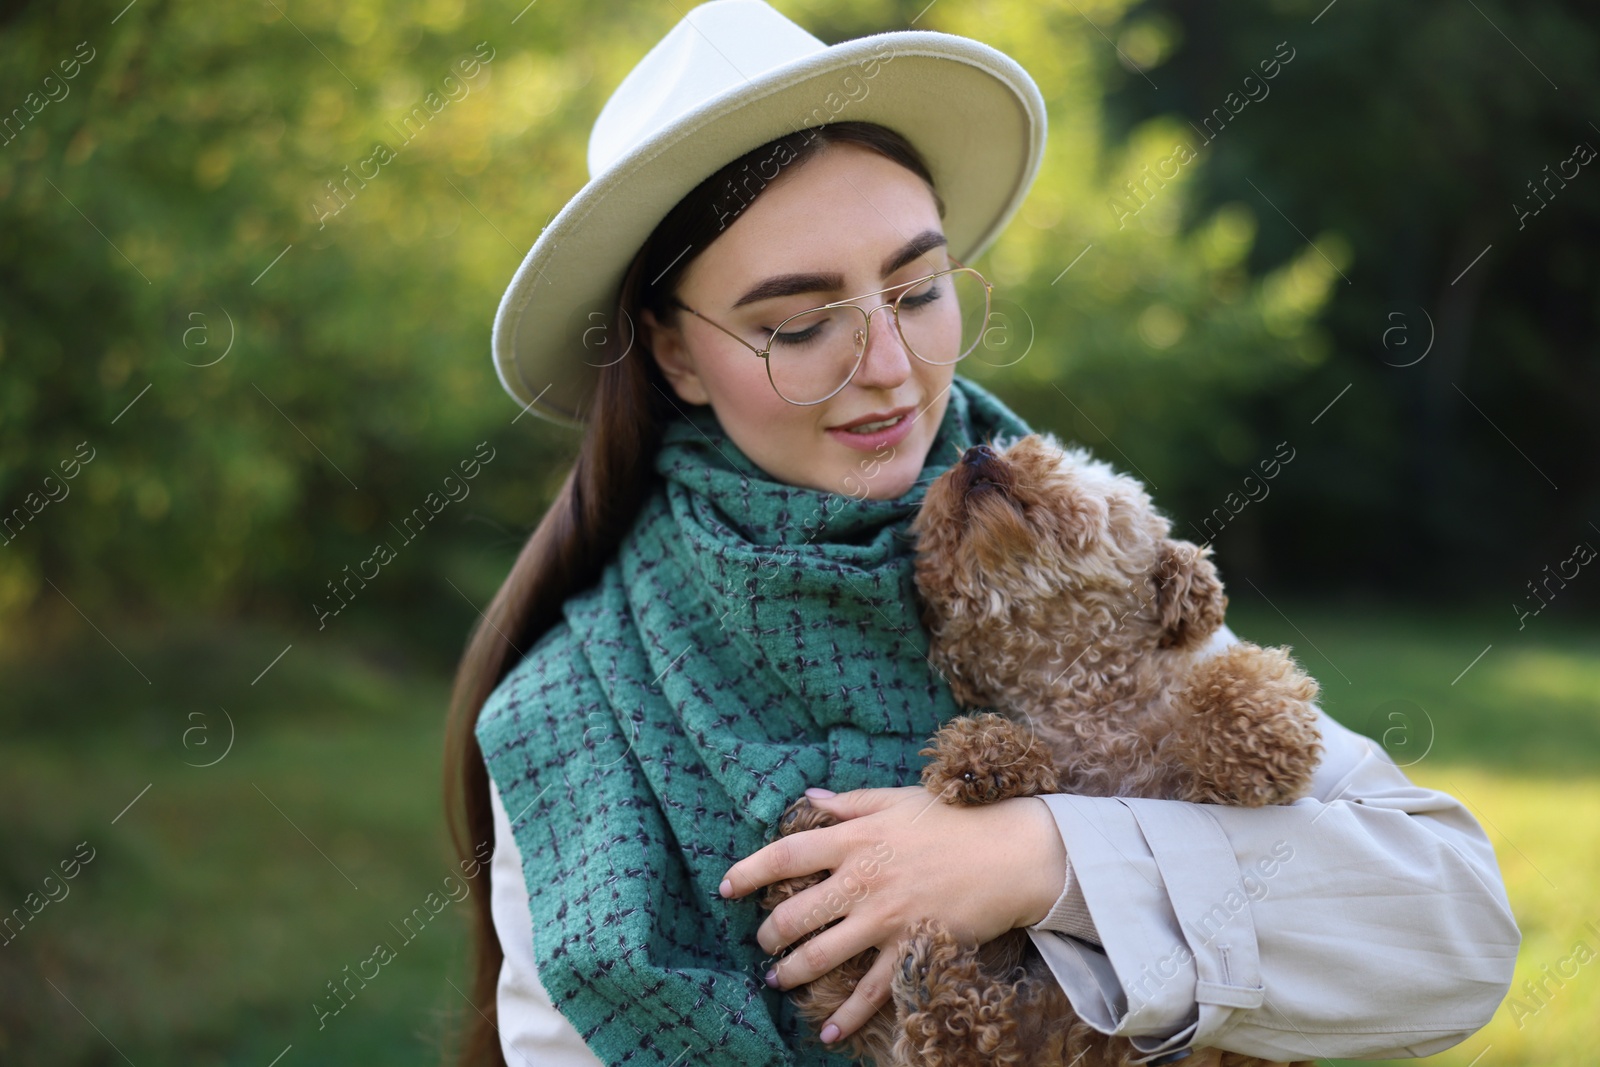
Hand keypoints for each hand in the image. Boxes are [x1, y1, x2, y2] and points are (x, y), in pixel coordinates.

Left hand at [717, 785, 1065, 1044]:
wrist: (1010, 855)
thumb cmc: (953, 822)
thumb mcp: (898, 799)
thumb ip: (850, 803)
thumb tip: (810, 796)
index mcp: (855, 839)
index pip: (786, 854)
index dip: (749, 872)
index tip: (727, 888)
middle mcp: (862, 880)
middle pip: (795, 913)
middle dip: (769, 934)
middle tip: (761, 942)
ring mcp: (885, 919)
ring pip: (821, 955)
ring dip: (791, 972)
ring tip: (776, 980)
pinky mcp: (910, 949)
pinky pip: (870, 992)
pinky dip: (845, 1018)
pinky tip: (825, 1034)